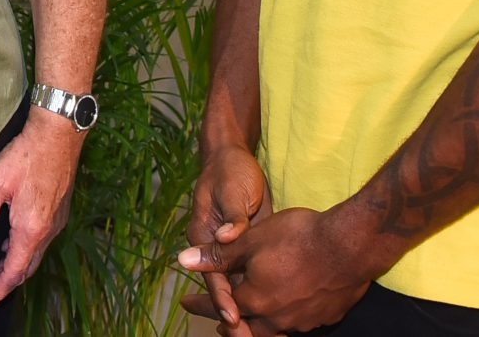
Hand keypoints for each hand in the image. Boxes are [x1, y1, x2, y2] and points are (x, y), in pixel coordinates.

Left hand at [0, 113, 83, 311]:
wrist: (59, 132)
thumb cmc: (26, 154)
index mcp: (30, 228)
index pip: (13, 271)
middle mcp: (48, 229)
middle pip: (28, 267)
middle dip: (7, 281)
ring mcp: (57, 219)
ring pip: (37, 253)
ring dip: (18, 264)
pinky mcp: (60, 208)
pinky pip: (43, 239)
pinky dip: (28, 248)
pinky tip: (15, 240)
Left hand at [178, 205, 377, 334]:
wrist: (352, 244)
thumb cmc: (298, 237)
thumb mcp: (251, 240)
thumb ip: (218, 255)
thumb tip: (183, 261)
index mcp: (256, 300)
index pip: (220, 307)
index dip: (201, 305)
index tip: (186, 303)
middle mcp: (278, 318)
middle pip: (246, 329)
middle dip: (228, 324)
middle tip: (215, 322)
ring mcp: (303, 321)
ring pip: (272, 331)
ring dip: (255, 325)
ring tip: (246, 320)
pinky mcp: (325, 316)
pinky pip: (296, 324)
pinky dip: (282, 319)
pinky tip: (284, 309)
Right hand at [180, 143, 268, 334]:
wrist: (233, 159)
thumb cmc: (230, 173)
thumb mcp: (231, 192)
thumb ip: (232, 218)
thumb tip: (226, 237)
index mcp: (203, 236)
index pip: (213, 276)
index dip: (223, 298)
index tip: (233, 318)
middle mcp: (215, 248)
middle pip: (225, 288)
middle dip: (235, 314)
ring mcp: (232, 250)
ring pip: (239, 286)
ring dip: (248, 310)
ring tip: (263, 332)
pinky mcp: (249, 249)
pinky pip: (252, 276)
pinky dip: (260, 294)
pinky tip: (275, 311)